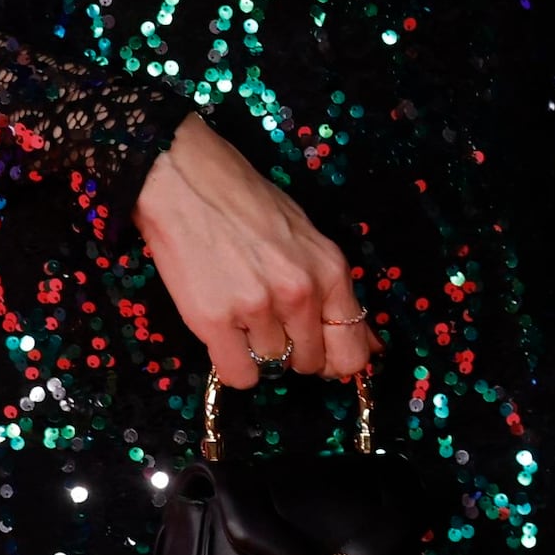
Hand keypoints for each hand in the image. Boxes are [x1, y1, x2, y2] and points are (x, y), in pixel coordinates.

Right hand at [133, 113, 378, 390]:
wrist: (184, 179)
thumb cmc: (244, 200)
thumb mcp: (306, 236)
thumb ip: (334, 291)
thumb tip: (370, 344)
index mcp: (330, 270)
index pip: (352, 349)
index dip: (337, 360)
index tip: (323, 358)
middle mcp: (300, 293)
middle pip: (310, 362)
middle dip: (293, 351)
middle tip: (269, 321)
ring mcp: (258, 308)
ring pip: (272, 367)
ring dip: (257, 350)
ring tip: (238, 309)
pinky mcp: (215, 321)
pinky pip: (238, 375)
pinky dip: (232, 364)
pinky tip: (224, 334)